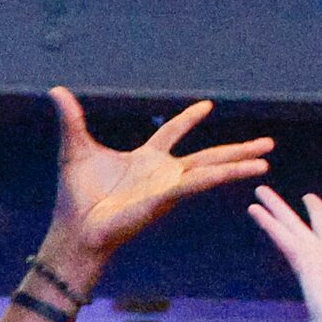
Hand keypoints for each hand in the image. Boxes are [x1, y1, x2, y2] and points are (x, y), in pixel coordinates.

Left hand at [46, 91, 272, 268]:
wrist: (75, 231)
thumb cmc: (75, 197)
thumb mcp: (74, 149)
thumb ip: (72, 119)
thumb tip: (55, 90)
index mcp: (145, 160)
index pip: (173, 133)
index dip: (189, 119)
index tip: (208, 106)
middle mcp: (162, 174)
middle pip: (208, 156)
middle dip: (237, 150)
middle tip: (267, 143)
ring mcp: (167, 188)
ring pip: (211, 170)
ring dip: (239, 165)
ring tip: (266, 159)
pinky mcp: (165, 199)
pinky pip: (198, 183)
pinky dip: (220, 175)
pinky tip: (244, 170)